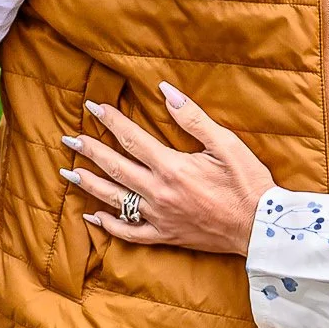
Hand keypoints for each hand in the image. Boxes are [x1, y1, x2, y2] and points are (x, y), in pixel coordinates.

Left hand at [61, 83, 274, 255]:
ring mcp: (160, 217)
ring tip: (68, 173)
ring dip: (89, 185)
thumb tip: (166, 91)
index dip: (110, 121)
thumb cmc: (247, 183)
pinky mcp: (166, 236)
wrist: (260, 227)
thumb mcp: (225, 144)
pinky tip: (93, 216)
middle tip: (68, 139)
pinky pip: (130, 233)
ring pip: (115, 199)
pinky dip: (109, 225)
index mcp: (172, 167)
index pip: (132, 139)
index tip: (92, 108)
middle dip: (89, 150)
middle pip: (115, 167)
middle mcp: (159, 192)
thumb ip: (192, 118)